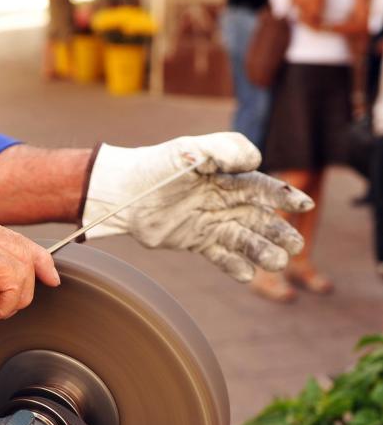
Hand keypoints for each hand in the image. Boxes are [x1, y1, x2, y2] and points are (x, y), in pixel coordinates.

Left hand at [83, 132, 314, 281]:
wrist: (124, 193)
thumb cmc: (157, 165)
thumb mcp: (190, 149)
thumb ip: (223, 150)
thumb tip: (256, 160)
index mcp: (228, 177)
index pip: (262, 187)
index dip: (283, 196)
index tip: (302, 205)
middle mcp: (225, 201)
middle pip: (260, 218)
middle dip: (279, 231)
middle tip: (295, 245)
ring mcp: (211, 222)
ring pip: (244, 240)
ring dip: (262, 252)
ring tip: (277, 264)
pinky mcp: (196, 241)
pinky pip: (220, 256)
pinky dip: (233, 266)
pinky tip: (246, 275)